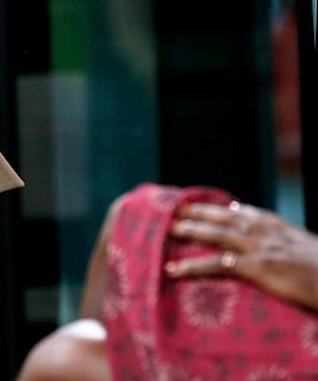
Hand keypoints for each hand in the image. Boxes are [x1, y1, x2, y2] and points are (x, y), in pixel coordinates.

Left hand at [165, 199, 317, 310]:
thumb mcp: (308, 249)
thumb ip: (286, 239)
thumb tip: (269, 226)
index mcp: (282, 228)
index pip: (250, 213)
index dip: (227, 208)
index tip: (210, 203)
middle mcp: (268, 233)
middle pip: (227, 218)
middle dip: (201, 212)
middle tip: (176, 208)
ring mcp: (261, 249)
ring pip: (218, 235)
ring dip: (192, 230)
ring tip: (169, 228)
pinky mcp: (258, 268)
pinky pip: (218, 265)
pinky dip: (193, 266)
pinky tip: (175, 269)